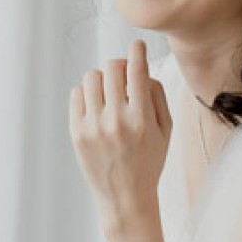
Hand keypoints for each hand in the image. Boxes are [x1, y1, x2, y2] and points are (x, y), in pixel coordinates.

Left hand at [69, 38, 171, 220]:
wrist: (125, 196)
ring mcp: (93, 126)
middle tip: (123, 74)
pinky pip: (77, 94)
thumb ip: (156, 96)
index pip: (137, 72)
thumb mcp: (165, 130)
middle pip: (111, 67)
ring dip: (102, 79)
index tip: (136, 45)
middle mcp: (115, 120)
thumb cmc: (148, 160)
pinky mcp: (76, 132)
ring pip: (91, 77)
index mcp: (141, 119)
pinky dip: (87, 93)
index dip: (137, 51)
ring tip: (109, 93)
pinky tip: (96, 105)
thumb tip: (140, 68)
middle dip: (120, 66)